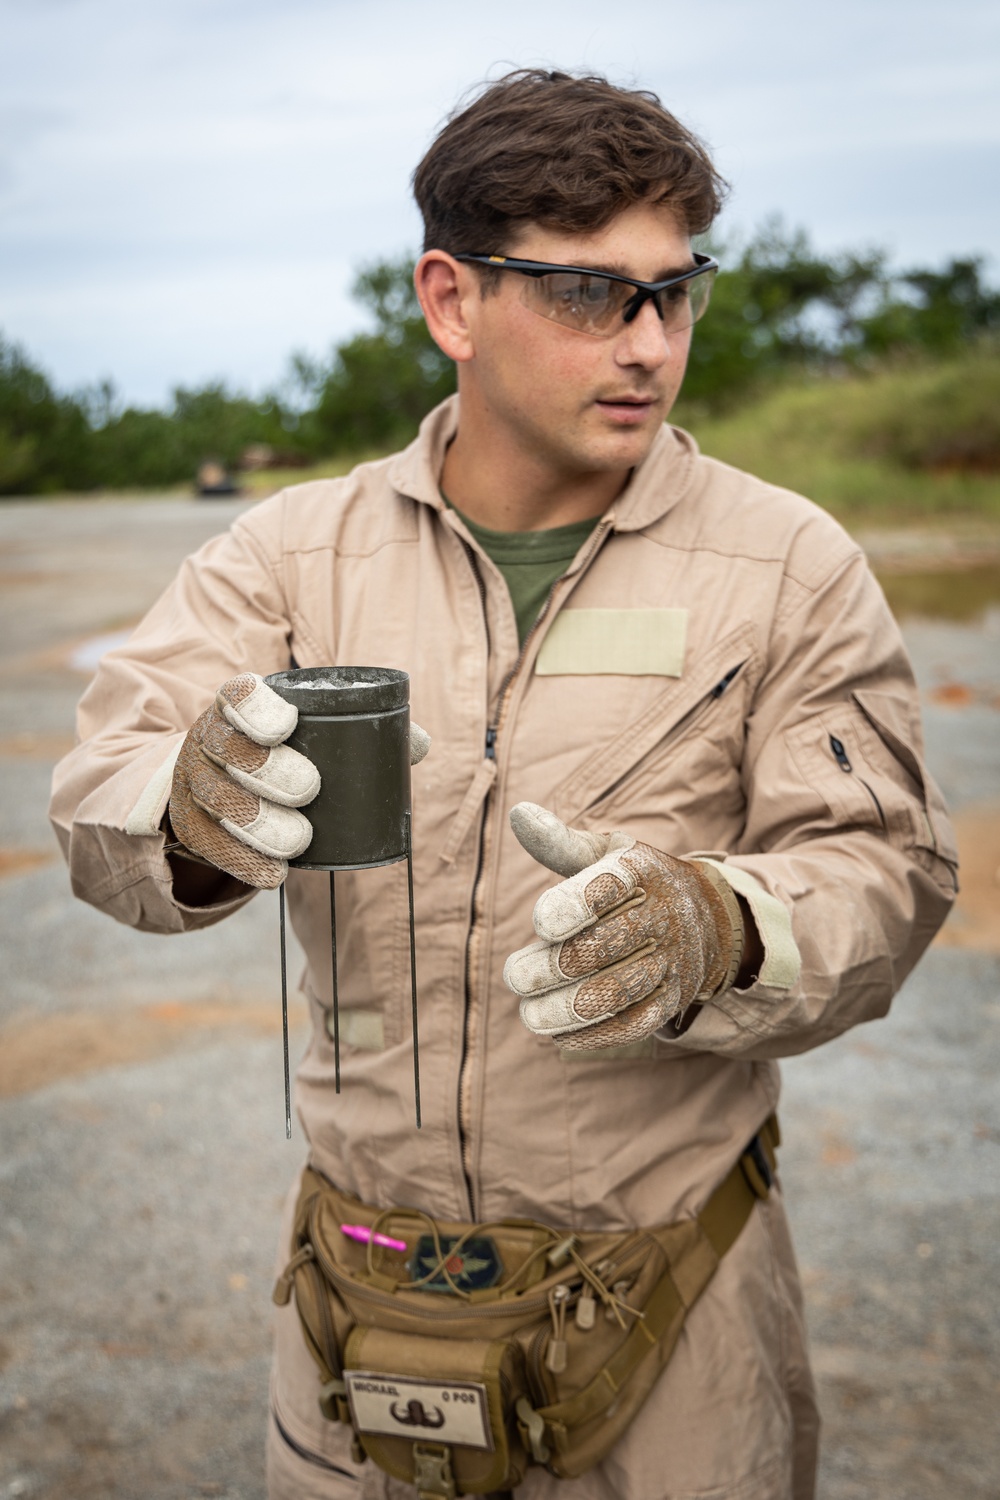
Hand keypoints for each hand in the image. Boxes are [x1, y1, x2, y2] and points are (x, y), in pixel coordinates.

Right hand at [169, 674, 432, 890]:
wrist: (213, 779)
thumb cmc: (276, 749)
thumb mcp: (305, 729)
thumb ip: (361, 729)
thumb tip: (417, 744)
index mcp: (240, 707)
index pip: (238, 696)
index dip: (256, 709)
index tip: (286, 725)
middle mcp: (210, 740)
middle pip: (228, 751)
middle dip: (267, 770)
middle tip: (308, 789)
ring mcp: (196, 785)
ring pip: (218, 802)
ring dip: (259, 824)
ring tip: (298, 840)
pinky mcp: (193, 828)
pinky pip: (212, 847)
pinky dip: (244, 862)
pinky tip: (272, 873)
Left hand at [503, 803, 743, 1050]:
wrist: (708, 919)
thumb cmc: (635, 883)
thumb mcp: (606, 853)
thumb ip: (560, 843)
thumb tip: (517, 814)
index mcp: (640, 869)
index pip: (607, 886)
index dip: (570, 906)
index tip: (539, 922)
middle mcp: (662, 915)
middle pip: (600, 948)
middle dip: (548, 968)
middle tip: (515, 976)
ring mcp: (671, 960)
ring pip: (615, 993)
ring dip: (564, 1008)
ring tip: (528, 1014)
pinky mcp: (673, 998)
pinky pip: (634, 1024)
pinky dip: (592, 1035)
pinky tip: (556, 1034)